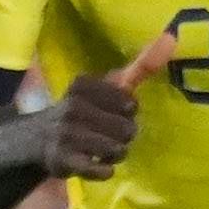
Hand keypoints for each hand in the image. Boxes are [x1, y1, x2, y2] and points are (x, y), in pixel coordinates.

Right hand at [45, 34, 177, 180]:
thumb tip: (172, 37)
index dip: (127, 112)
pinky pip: (100, 171)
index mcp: (84, 85)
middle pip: (127, 129)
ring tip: (102, 150)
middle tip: (107, 134)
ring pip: (117, 150)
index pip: (129, 104)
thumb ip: (139, 67)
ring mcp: (66, 134)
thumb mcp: (104, 88)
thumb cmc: (81, 111)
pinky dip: (104, 170)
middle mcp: (73, 106)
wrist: (36, 139)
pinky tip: (96, 164)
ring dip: (115, 154)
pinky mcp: (63, 160)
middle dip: (123, 136)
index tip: (112, 111)